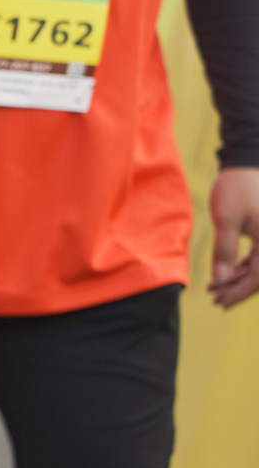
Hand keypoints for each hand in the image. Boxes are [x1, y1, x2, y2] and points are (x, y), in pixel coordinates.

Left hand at [208, 166, 258, 307]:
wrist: (244, 165)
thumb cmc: (236, 188)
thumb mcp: (226, 219)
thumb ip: (224, 249)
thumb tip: (220, 279)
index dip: (240, 292)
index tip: (221, 302)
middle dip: (238, 289)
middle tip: (216, 300)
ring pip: (257, 267)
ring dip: (237, 279)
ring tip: (214, 290)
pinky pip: (256, 257)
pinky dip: (240, 267)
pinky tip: (224, 275)